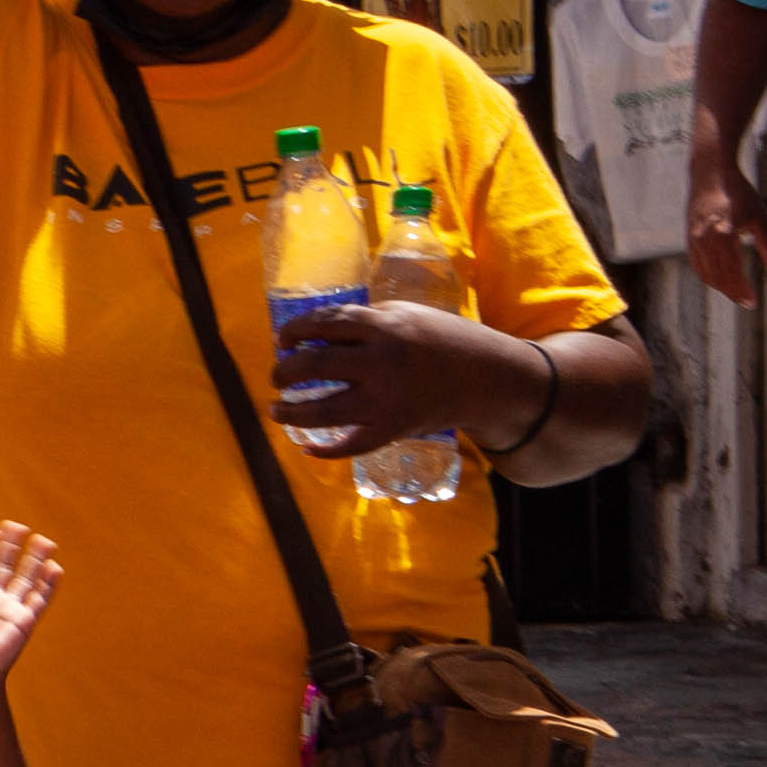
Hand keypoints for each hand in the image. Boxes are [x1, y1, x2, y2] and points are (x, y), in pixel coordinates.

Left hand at [0, 519, 61, 706]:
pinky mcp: (25, 620)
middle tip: (15, 525)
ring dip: (35, 560)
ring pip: (26, 578)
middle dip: (10, 546)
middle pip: (5, 566)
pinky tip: (54, 567)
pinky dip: (48, 584)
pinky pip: (40, 599)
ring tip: (43, 540)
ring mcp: (11, 608)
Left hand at [268, 297, 539, 461]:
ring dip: (291, 413)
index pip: (324, 323)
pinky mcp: (394, 428)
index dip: (295, 331)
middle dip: (285, 371)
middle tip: (277, 376)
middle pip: (314, 365)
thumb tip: (316, 334)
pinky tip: (308, 449)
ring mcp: (386, 399)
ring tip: (276, 411)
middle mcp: (382, 362)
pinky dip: (327, 451)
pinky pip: (352, 445)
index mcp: (385, 327)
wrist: (489, 378)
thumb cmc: (444, 340)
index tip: (283, 340)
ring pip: (322, 411)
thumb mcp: (407, 315)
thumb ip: (365, 323)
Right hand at [688, 143, 766, 307]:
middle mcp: (705, 239)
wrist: (709, 174)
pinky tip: (718, 279)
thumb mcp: (759, 217)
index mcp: (724, 234)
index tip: (752, 302)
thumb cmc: (738, 193)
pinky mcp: (690, 237)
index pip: (732, 271)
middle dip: (732, 292)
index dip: (742, 289)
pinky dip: (708, 275)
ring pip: (705, 272)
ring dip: (720, 286)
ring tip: (735, 293)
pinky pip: (697, 264)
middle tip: (746, 302)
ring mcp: (694, 239)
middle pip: (717, 276)